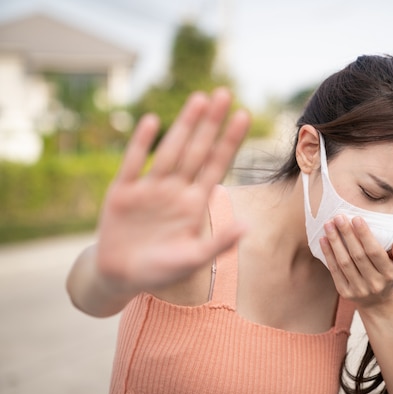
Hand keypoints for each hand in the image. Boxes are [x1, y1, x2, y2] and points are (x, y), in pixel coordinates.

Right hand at [96, 88, 249, 292]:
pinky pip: (133, 163)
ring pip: (170, 150)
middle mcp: (175, 190)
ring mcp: (149, 188)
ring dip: (184, 125)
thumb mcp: (193, 259)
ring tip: (199, 99)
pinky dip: (141, 144)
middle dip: (211, 123)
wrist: (120, 276)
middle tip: (224, 93)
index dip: (229, 141)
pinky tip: (151, 122)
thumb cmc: (161, 270)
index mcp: (194, 203)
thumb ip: (218, 244)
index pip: (216, 165)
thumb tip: (247, 227)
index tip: (244, 116)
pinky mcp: (122, 192)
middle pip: (197, 150)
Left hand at [320, 215, 392, 307]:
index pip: (374, 252)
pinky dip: (328, 254)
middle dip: (347, 234)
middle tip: (338, 217)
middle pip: (357, 255)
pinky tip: (323, 240)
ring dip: (335, 242)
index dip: (364, 235)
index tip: (356, 218)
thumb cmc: (387, 274)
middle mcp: (374, 283)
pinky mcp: (345, 293)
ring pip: (344, 262)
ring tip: (328, 225)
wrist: (377, 302)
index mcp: (388, 273)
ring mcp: (358, 289)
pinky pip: (335, 271)